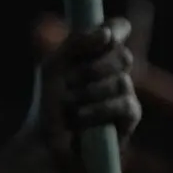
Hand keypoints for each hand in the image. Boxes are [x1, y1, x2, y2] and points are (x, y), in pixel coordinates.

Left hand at [21, 14, 141, 162]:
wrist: (44, 144)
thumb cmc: (47, 106)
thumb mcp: (54, 67)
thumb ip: (76, 43)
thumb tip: (107, 34)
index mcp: (96, 55)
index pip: (117, 30)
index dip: (116, 29)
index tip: (104, 36)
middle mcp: (113, 72)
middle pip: (123, 55)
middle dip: (94, 68)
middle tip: (69, 83)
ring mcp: (123, 95)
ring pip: (122, 81)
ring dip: (90, 93)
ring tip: (69, 106)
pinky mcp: (128, 120)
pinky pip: (126, 105)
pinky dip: (100, 110)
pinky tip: (81, 118)